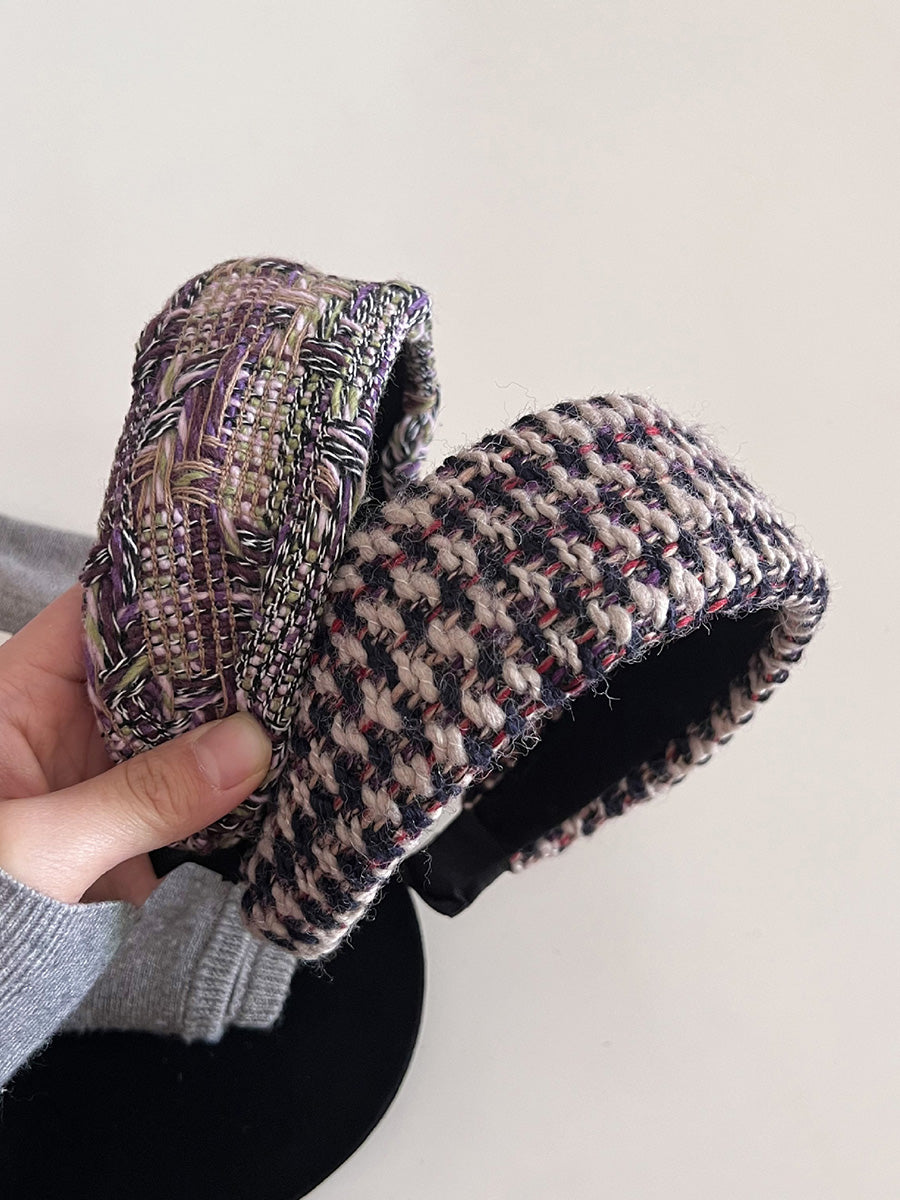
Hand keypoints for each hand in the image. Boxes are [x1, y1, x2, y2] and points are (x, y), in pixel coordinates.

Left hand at [0, 584, 271, 905]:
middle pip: (156, 669)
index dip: (167, 590)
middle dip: (222, 661)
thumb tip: (250, 746)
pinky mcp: (136, 829)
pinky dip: (236, 790)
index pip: (101, 614)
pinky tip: (291, 772)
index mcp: (22, 697)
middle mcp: (68, 725)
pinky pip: (194, 793)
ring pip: (184, 731)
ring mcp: (106, 775)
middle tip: (299, 642)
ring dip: (236, 728)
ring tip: (311, 696)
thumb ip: (145, 796)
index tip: (244, 580)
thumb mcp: (47, 846)